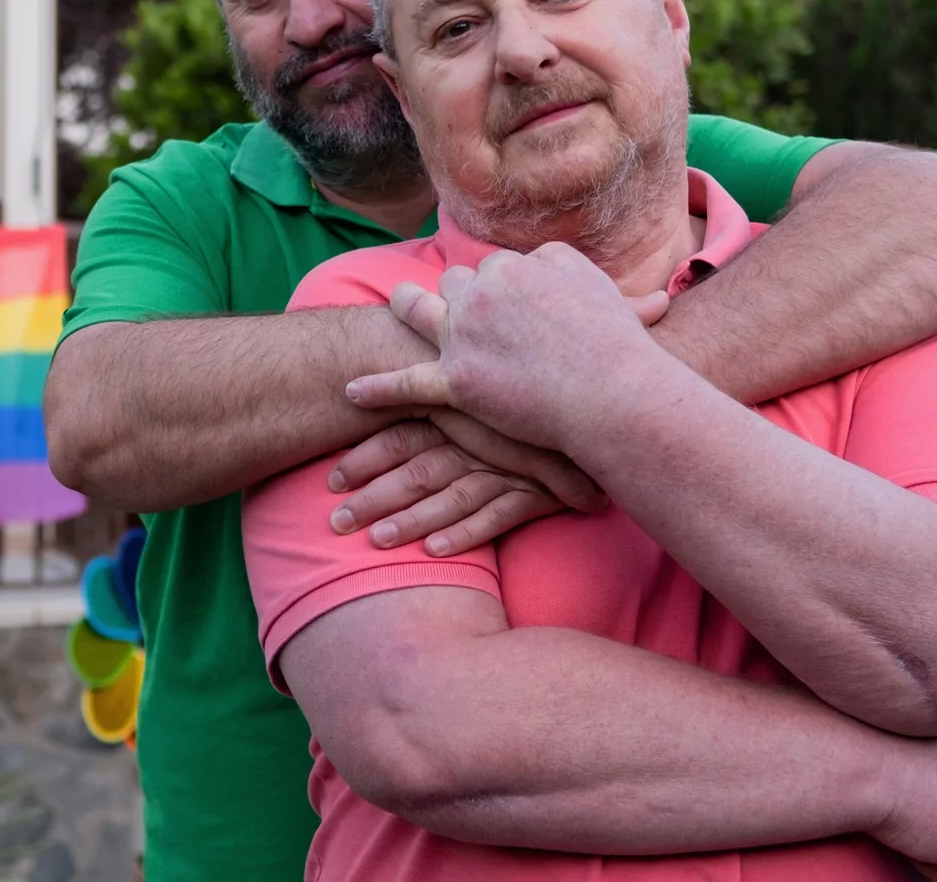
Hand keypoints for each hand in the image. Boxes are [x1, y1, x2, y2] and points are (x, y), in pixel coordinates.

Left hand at [325, 411, 608, 555]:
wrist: (606, 398)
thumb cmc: (536, 389)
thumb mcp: (486, 386)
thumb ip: (444, 392)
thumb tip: (390, 395)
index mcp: (460, 410)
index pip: (403, 434)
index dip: (364, 457)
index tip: (330, 480)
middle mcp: (478, 438)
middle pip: (417, 469)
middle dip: (374, 497)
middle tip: (335, 522)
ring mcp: (508, 466)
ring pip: (450, 496)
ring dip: (411, 520)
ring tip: (375, 542)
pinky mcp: (537, 491)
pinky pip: (496, 516)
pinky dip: (465, 533)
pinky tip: (434, 551)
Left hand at [345, 246, 676, 455]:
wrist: (613, 391)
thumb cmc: (615, 345)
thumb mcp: (598, 285)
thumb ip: (563, 267)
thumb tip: (546, 261)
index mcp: (515, 266)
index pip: (493, 266)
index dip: (499, 286)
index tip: (508, 301)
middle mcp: (482, 291)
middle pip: (455, 282)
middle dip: (458, 294)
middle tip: (469, 314)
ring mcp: (464, 335)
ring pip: (419, 310)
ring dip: (406, 307)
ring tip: (395, 306)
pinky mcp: (456, 381)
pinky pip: (406, 382)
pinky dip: (378, 387)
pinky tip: (353, 390)